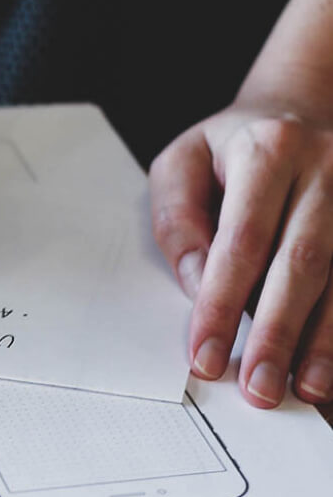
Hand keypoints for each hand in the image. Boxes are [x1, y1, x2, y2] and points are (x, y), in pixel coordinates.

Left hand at [150, 104, 332, 407]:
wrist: (305, 107)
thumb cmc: (231, 149)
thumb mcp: (182, 162)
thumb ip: (178, 220)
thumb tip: (194, 283)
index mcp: (266, 150)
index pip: (240, 241)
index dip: (221, 304)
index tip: (205, 357)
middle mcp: (328, 168)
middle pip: (303, 262)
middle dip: (279, 333)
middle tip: (260, 389)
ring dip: (329, 340)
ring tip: (307, 389)